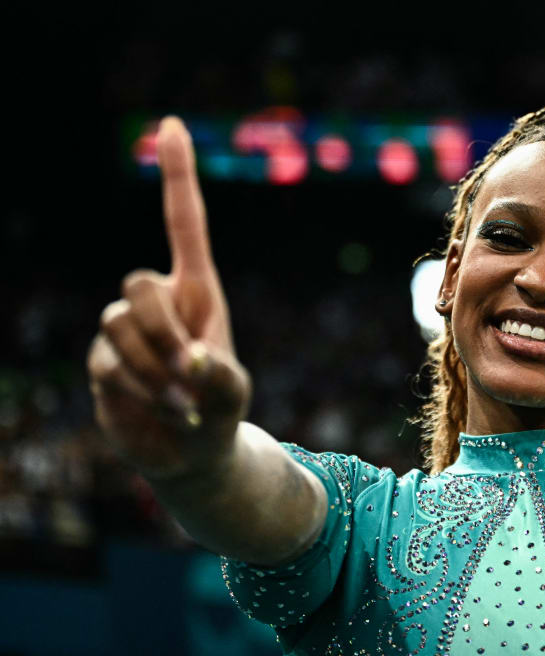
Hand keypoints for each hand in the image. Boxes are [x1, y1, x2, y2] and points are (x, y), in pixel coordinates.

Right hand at [87, 117, 251, 480]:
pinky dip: (143, 390)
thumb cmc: (220, 408)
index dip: (177, 177)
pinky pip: (110, 364)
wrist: (191, 451)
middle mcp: (156, 300)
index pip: (185, 224)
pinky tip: (165, 409)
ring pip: (118, 324)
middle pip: (138, 283)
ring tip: (181, 399)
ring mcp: (122, 330)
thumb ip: (220, 376)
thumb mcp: (233, 392)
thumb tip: (190, 361)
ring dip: (155, 368)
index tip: (171, 124)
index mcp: (197, 289)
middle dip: (162, 330)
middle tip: (191, 371)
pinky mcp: (102, 362)